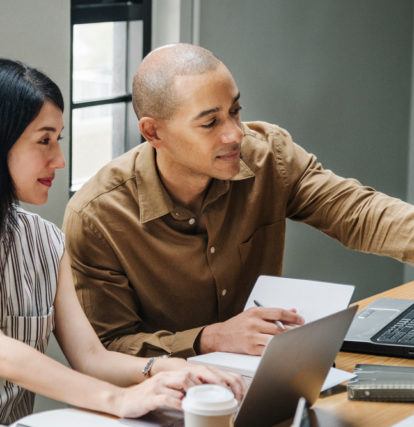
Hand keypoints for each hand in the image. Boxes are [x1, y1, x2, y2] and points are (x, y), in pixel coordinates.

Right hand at [114, 365, 244, 417]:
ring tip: (208, 398)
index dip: (218, 378)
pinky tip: (184, 407)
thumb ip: (188, 390)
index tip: (233, 389)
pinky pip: (166, 397)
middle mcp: (171, 376)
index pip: (202, 371)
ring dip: (195, 390)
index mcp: (177, 373)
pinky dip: (177, 402)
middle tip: (226, 393)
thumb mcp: (171, 390)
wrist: (125, 399)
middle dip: (213, 382)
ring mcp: (161, 384)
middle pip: (195, 373)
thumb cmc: (150, 396)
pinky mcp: (152, 396)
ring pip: (182, 382)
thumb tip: (207, 395)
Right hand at [199, 307, 303, 354]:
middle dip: (293, 331)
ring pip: (276, 339)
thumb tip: (291, 311)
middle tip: (302, 333)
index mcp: (255, 312)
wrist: (220, 336)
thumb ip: (271, 313)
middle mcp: (254, 323)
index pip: (279, 313)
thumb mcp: (252, 314)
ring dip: (287, 341)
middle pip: (280, 327)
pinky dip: (277, 350)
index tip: (301, 320)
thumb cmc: (238, 325)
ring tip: (295, 341)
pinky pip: (268, 350)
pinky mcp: (250, 348)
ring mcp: (252, 336)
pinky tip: (284, 349)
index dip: (292, 317)